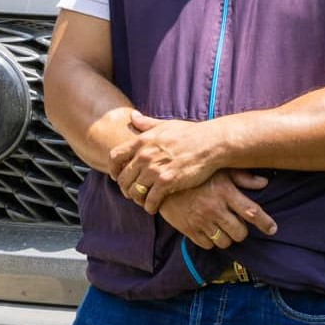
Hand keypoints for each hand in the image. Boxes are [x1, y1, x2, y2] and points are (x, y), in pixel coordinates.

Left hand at [111, 113, 227, 211]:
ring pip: (134, 191)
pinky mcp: (167, 181)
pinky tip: (153, 208)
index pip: (115, 157)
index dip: (113, 169)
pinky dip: (150, 206)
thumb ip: (146, 123)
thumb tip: (133, 116)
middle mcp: (145, 155)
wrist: (211, 143)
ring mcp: (155, 169)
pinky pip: (150, 200)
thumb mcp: (165, 124)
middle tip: (132, 193)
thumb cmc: (191, 133)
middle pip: (123, 178)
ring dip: (137, 199)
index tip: (117, 176)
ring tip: (143, 201)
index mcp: (142, 141)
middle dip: (125, 188)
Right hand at [157, 170, 276, 248]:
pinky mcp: (189, 230)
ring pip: (225, 242)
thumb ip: (242, 177)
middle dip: (242, 232)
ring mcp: (201, 221)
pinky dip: (211, 241)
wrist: (161, 180)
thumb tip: (264, 182)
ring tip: (224, 229)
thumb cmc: (194, 173)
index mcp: (225, 192)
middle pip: (240, 232)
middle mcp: (215, 208)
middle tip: (239, 226)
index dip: (265, 223)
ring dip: (227, 238)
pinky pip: (208, 245)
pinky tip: (210, 231)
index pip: (252, 212)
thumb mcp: (219, 170)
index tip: (273, 229)